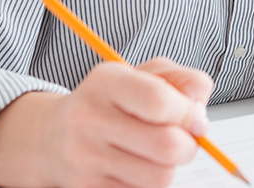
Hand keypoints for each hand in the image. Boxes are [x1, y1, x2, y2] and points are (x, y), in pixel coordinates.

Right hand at [0, 57, 213, 187]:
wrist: (53, 135)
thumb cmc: (110, 101)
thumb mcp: (144, 75)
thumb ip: (183, 81)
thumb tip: (200, 113)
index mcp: (106, 82)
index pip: (160, 103)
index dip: (189, 114)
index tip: (195, 117)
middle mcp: (89, 119)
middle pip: (166, 146)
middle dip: (187, 145)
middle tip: (183, 139)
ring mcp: (85, 158)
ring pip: (158, 177)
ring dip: (169, 167)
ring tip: (157, 152)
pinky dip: (148, 181)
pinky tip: (136, 164)